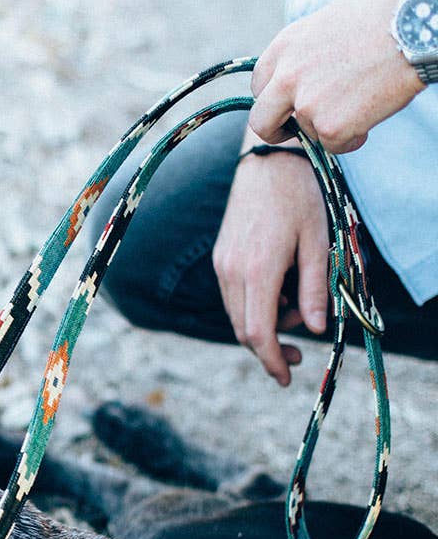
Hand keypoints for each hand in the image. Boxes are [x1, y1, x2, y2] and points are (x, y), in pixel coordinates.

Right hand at [212, 133, 328, 385]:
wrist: (269, 161)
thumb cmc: (301, 197)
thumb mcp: (318, 243)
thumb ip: (316, 289)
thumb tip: (317, 328)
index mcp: (258, 270)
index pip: (258, 333)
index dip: (272, 361)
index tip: (287, 377)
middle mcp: (231, 272)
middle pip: (243, 330)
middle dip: (270, 348)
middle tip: (300, 352)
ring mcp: (221, 265)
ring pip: (237, 316)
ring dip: (264, 325)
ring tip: (295, 304)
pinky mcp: (220, 259)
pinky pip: (233, 298)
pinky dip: (255, 307)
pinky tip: (278, 290)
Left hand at [250, 0, 424, 153]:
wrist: (415, 31)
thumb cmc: (382, 17)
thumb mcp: (329, 18)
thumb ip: (304, 47)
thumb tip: (297, 62)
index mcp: (284, 47)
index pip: (259, 85)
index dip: (273, 98)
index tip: (285, 105)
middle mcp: (286, 77)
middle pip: (261, 121)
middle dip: (275, 131)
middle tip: (291, 133)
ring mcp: (305, 104)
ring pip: (307, 132)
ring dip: (330, 126)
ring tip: (361, 102)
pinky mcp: (328, 127)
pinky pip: (333, 146)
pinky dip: (351, 139)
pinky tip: (369, 117)